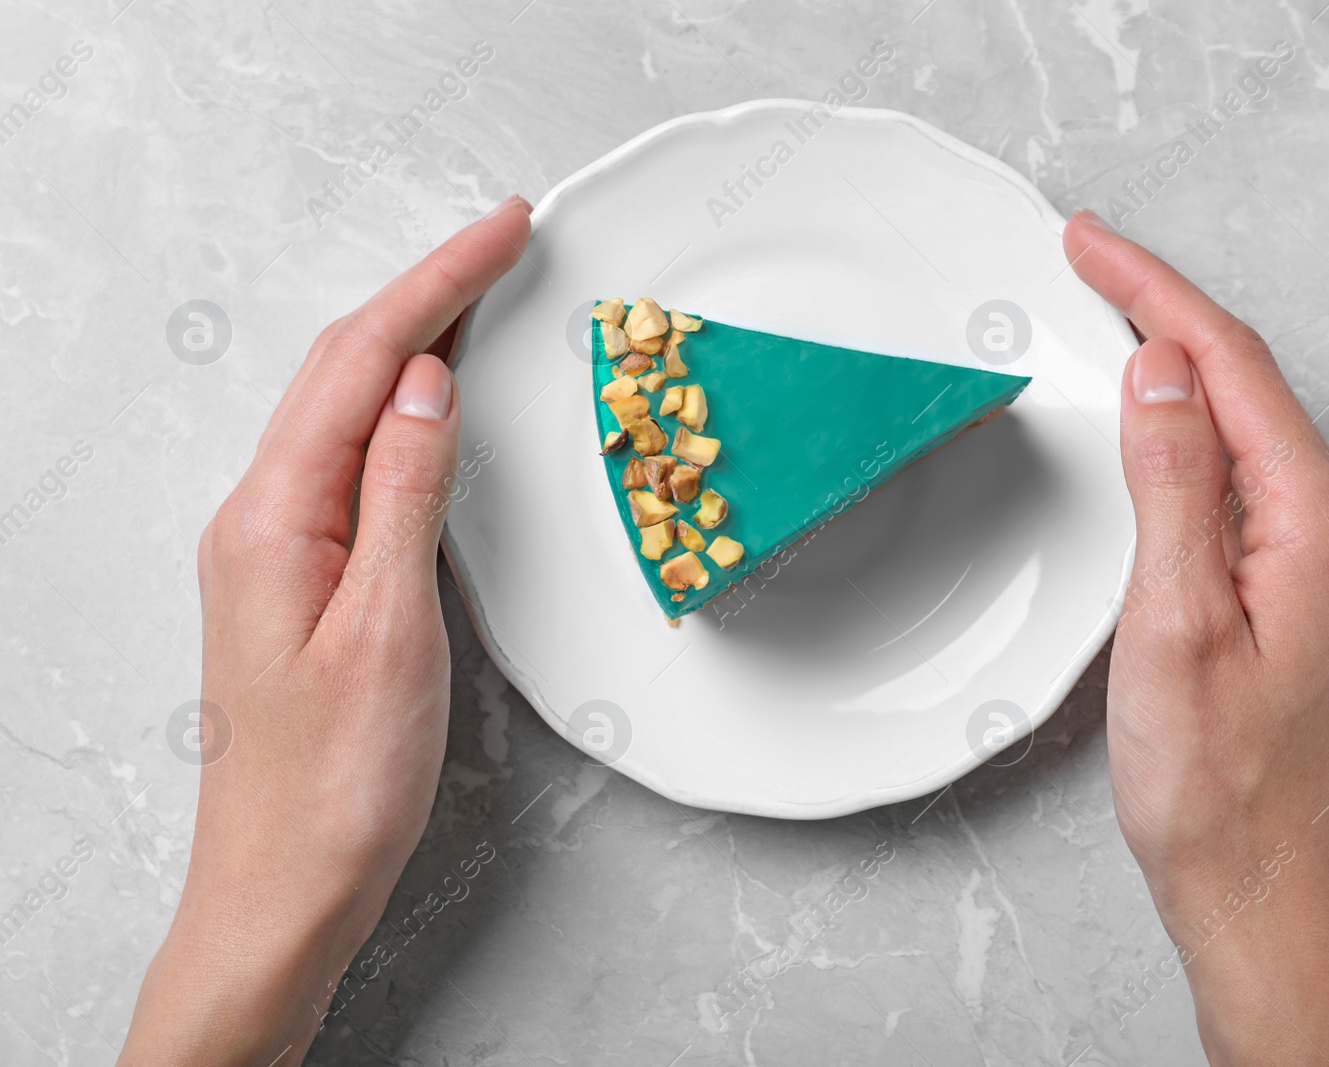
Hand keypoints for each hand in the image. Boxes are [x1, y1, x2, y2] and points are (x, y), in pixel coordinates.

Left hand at [122, 196, 532, 1065]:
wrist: (282, 886)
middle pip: (344, 367)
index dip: (438, 282)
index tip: (503, 230)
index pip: (364, 361)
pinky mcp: (297, 577)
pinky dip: (398, 410)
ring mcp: (272, 546)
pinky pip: (349, 461)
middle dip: (425, 291)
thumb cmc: (334, 783)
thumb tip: (427, 383)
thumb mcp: (388, 629)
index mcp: (273, 517)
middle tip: (502, 241)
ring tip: (475, 295)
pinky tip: (431, 405)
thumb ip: (404, 494)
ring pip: (345, 409)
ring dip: (410, 340)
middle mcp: (259, 517)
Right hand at [1066, 212, 1328, 1064]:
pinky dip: (1198, 435)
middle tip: (1094, 264)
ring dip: (1182, 370)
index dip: (1156, 294)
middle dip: (1166, 314)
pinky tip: (1162, 426)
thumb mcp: (1173, 628)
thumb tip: (1164, 377)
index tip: (1094, 247)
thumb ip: (1174, 488)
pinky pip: (1252, 480)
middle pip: (1250, 386)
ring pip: (1251, 430)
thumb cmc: (1215, 791)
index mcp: (1321, 532)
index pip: (1232, 369)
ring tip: (1117, 320)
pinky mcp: (1311, 593)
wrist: (1258, 891)